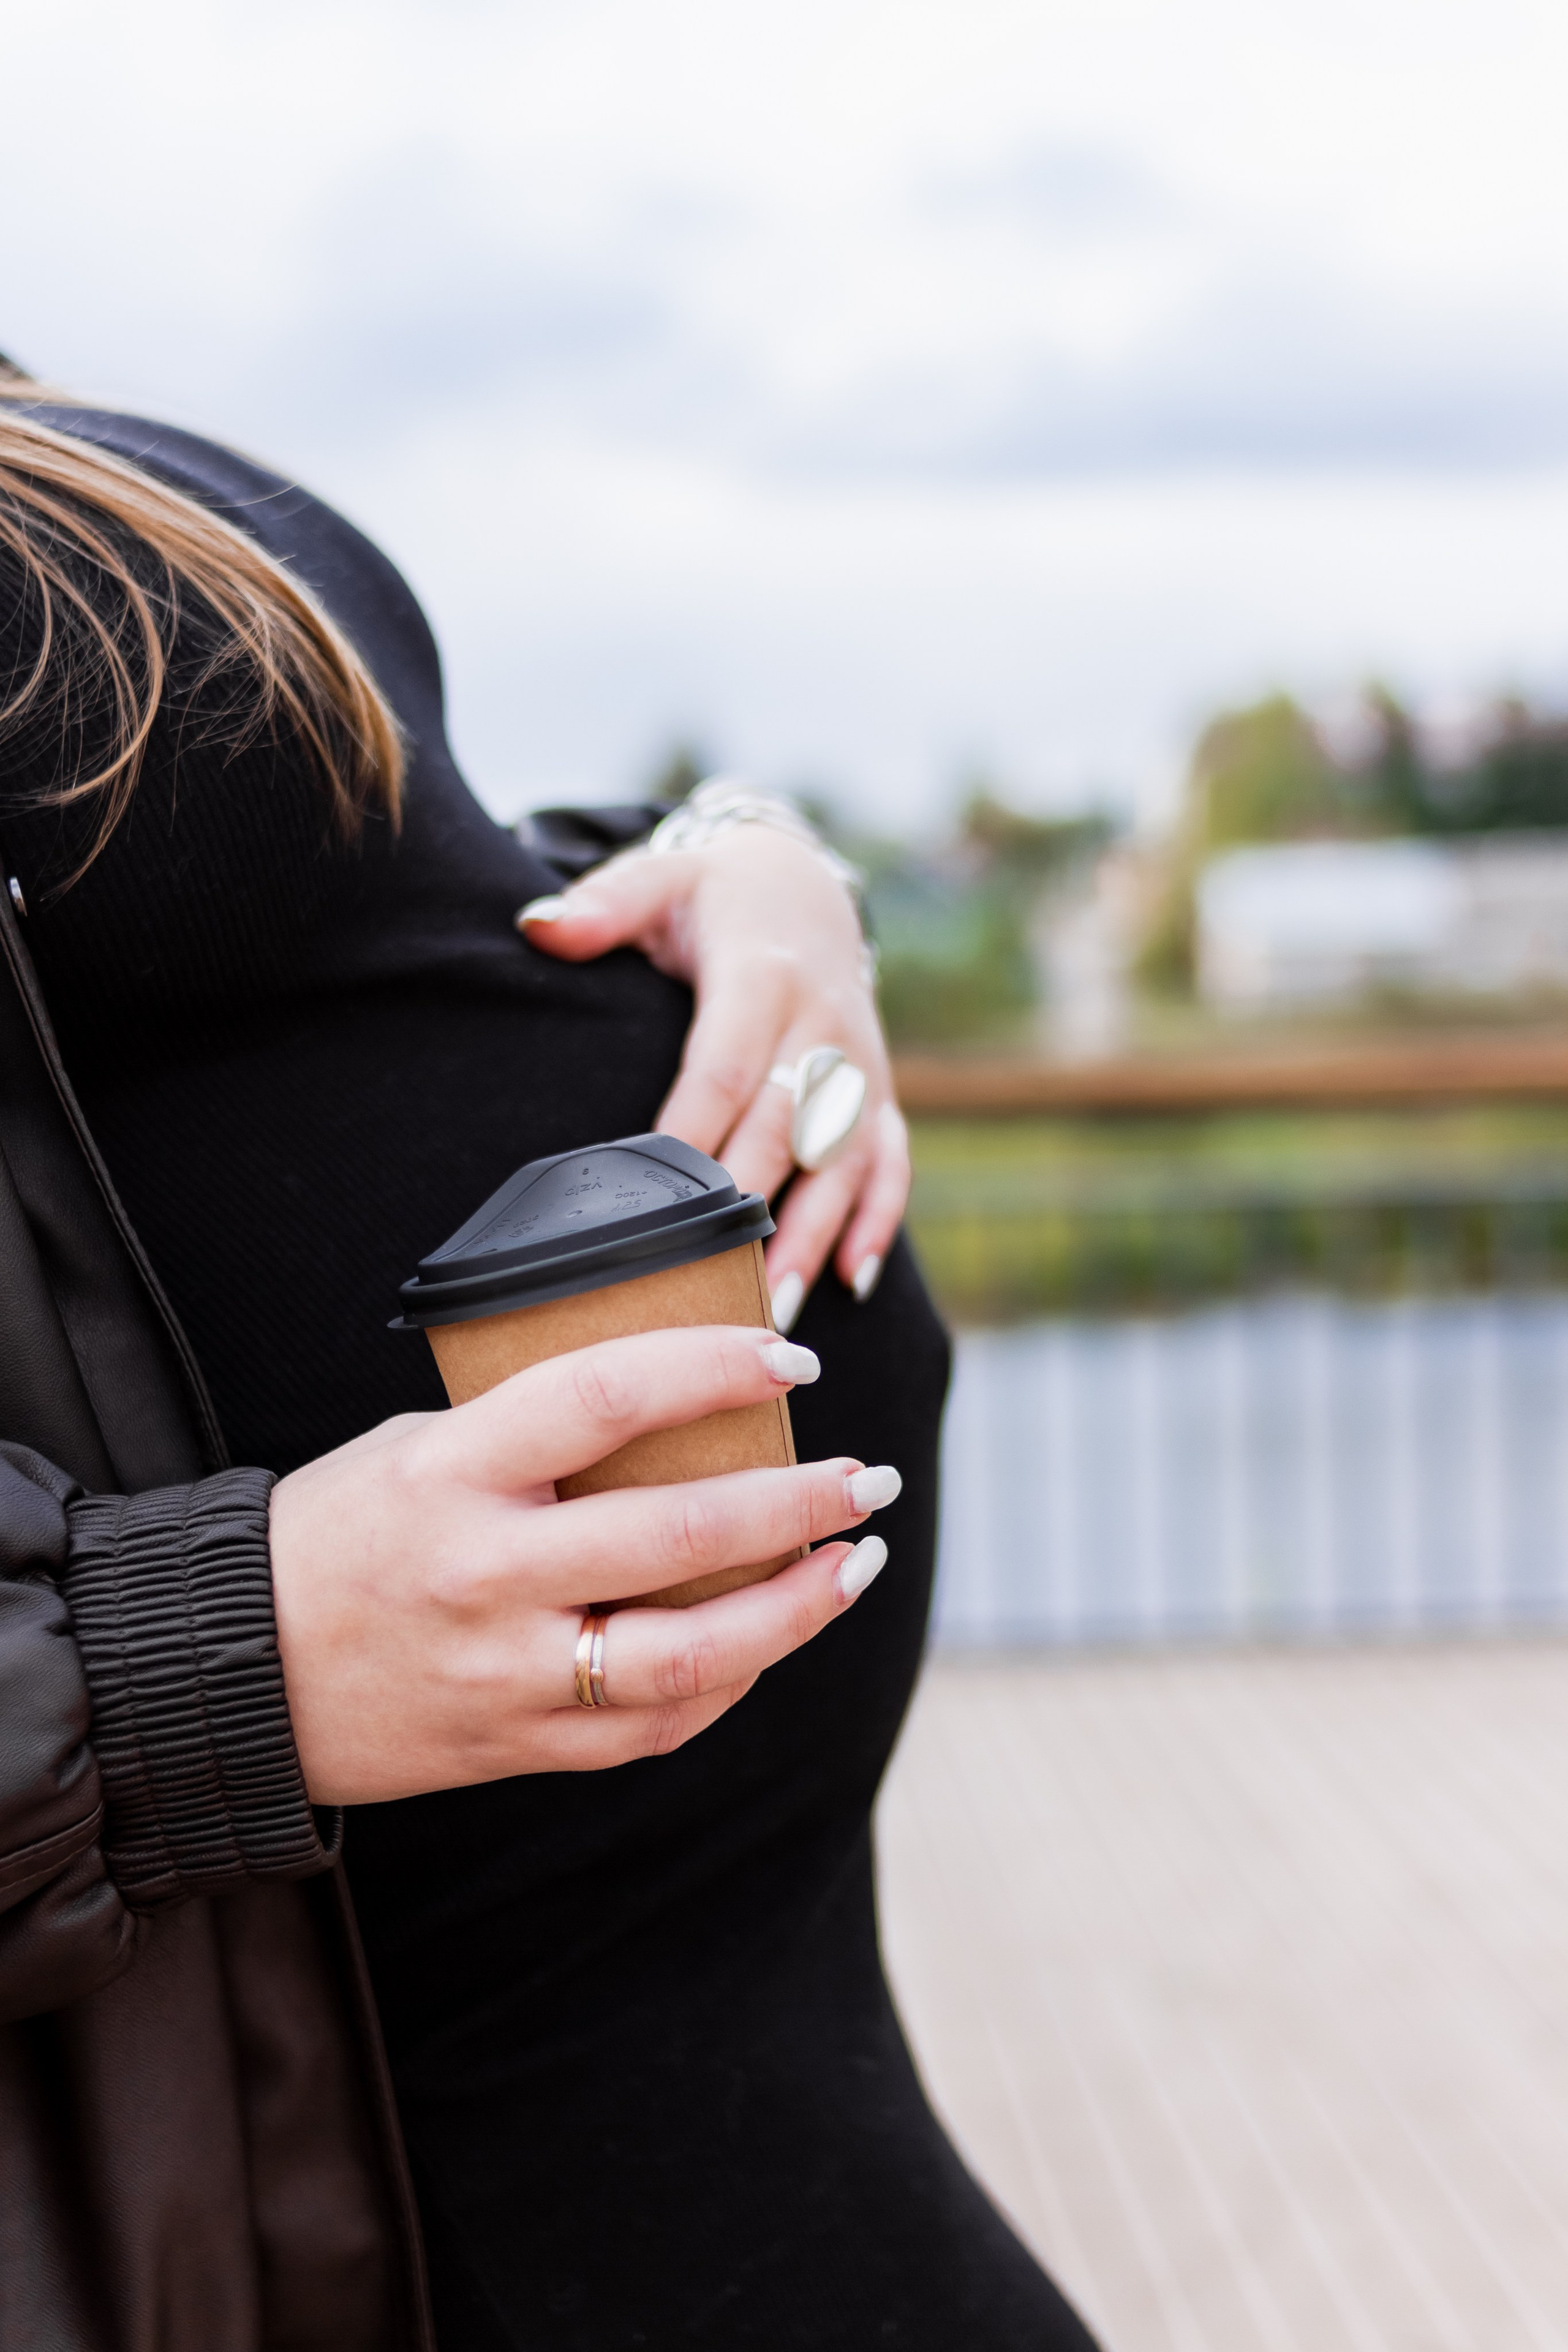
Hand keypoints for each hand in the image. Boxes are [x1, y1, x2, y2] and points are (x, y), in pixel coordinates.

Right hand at [268, 1324, 897, 1803]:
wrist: (233, 1672)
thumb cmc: (338, 1535)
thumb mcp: (417, 1447)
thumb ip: (530, 1435)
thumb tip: (671, 1404)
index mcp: (454, 1472)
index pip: (606, 1396)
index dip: (713, 1367)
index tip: (792, 1358)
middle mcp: (487, 1574)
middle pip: (681, 1531)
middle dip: (802, 1502)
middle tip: (869, 1476)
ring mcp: (507, 1672)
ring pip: (693, 1653)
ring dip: (798, 1606)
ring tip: (858, 1562)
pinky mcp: (518, 1745)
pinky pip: (655, 1725)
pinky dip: (730, 1682)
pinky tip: (773, 1640)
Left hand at [518, 826, 909, 1329]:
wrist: (806, 889)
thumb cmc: (713, 898)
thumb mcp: (659, 879)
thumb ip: (602, 904)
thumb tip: (538, 926)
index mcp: (763, 976)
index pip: (722, 1070)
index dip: (693, 1137)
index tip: (659, 1204)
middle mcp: (822, 1026)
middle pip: (783, 1128)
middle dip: (754, 1206)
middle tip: (715, 1282)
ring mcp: (860, 1066)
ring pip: (842, 1159)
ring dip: (816, 1234)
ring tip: (778, 1306)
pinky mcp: (881, 1093)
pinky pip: (890, 1162)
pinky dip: (878, 1220)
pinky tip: (852, 1280)